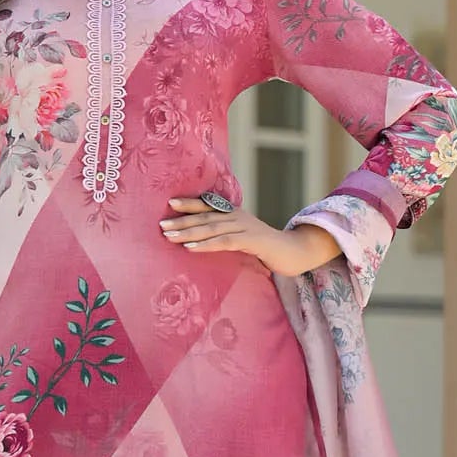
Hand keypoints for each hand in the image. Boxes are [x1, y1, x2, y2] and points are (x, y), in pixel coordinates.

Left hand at [159, 198, 339, 275]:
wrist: (294, 252)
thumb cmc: (266, 249)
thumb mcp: (243, 239)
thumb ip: (226, 236)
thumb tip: (203, 241)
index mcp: (235, 214)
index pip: (209, 206)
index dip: (190, 204)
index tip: (170, 203)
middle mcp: (238, 217)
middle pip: (205, 217)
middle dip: (182, 220)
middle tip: (161, 224)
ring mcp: (245, 227)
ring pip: (212, 228)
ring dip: (189, 232)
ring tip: (169, 236)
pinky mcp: (252, 241)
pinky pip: (224, 242)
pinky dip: (206, 244)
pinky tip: (191, 247)